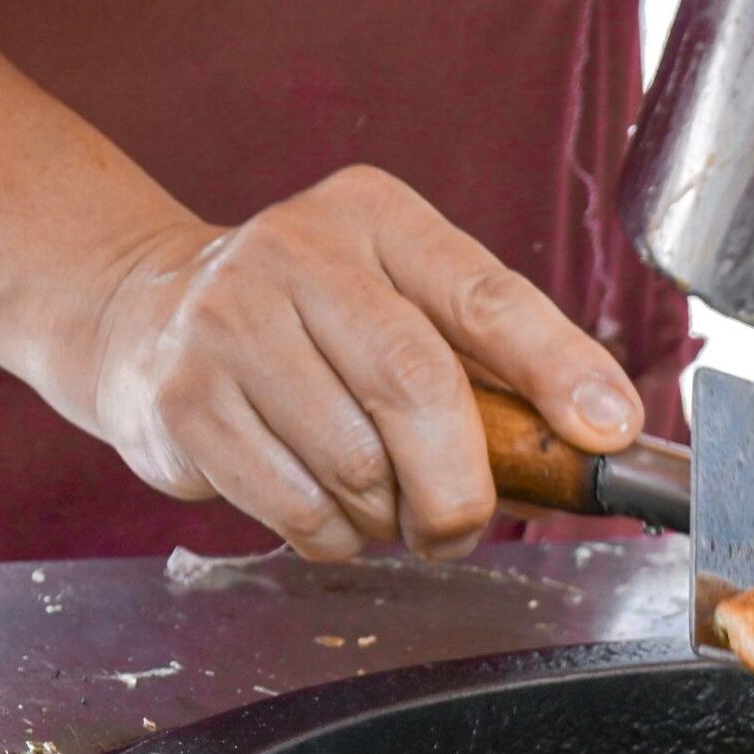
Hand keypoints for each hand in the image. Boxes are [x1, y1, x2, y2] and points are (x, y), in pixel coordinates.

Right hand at [78, 165, 642, 560]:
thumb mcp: (402, 302)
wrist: (144, 315)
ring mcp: (229, 321)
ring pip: (357, 465)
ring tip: (382, 507)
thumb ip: (494, 360)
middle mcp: (297, 252)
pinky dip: (333, 536)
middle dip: (461, 484)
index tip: (609, 430)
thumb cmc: (314, 327)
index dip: (559, 368)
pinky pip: (298, 507)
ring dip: (390, 518)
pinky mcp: (184, 398)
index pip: (487, 296)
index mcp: (377, 217)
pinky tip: (326, 508)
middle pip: (417, 387)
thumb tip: (606, 433)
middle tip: (462, 524)